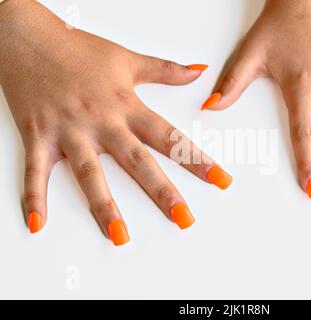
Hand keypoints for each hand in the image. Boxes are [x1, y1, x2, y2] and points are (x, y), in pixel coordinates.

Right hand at [0, 0, 231, 244]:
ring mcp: (69, 131)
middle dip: (163, 192)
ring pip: (90, 174)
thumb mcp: (128, 58)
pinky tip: (38, 223)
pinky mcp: (38, 136)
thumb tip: (198, 71)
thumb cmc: (78, 48)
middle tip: (184, 219)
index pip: (170, 137)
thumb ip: (166, 69)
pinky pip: (36, 171)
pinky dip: (34, 197)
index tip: (221, 181)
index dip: (198, 160)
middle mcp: (102, 122)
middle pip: (138, 162)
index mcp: (127, 105)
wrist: (28, 39)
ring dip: (105, 206)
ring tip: (120, 235)